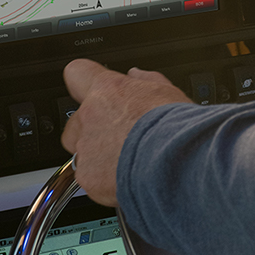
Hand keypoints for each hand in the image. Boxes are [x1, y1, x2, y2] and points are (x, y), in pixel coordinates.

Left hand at [60, 58, 191, 205]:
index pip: (78, 73)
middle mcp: (90, 116)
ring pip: (81, 152)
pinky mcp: (88, 176)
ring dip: (97, 156)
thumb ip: (145, 81)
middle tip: (118, 137)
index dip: (83, 83)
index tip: (90, 90)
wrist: (178, 164)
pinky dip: (104, 181)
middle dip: (92, 129)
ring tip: (127, 162)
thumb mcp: (167, 93)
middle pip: (76, 121)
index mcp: (108, 90)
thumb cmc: (177, 128)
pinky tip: (127, 179)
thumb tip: (135, 76)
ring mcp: (86, 147)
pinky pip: (89, 178)